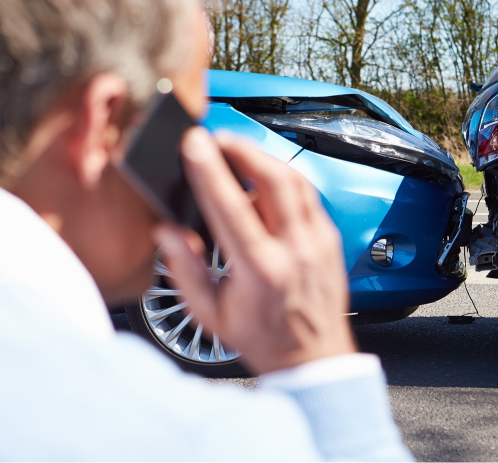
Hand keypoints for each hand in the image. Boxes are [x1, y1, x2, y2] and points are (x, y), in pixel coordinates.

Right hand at [155, 127, 355, 374]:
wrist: (313, 358)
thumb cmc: (263, 338)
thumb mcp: (211, 315)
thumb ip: (185, 270)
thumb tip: (167, 232)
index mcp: (261, 270)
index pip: (232, 206)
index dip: (210, 169)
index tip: (194, 143)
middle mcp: (295, 250)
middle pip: (273, 178)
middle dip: (242, 148)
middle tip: (217, 139)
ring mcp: (318, 242)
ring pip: (296, 180)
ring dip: (264, 158)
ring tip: (238, 152)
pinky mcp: (330, 238)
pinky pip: (308, 195)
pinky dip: (284, 179)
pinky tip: (265, 181)